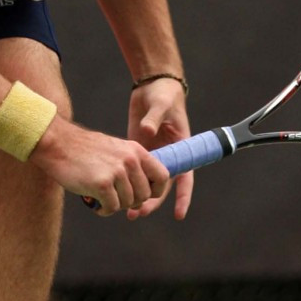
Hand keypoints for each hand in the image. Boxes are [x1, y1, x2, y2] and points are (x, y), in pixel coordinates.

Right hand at [30, 117, 170, 216]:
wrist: (57, 144)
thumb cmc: (83, 150)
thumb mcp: (115, 149)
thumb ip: (131, 166)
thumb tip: (143, 194)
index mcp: (136, 150)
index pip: (162, 176)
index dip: (156, 191)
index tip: (144, 196)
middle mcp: (130, 160)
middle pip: (144, 195)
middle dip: (131, 202)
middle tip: (114, 198)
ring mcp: (117, 172)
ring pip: (128, 204)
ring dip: (115, 206)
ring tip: (102, 198)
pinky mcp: (102, 184)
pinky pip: (112, 208)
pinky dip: (104, 210)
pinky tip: (95, 202)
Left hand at [126, 79, 193, 220]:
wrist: (151, 85)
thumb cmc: (163, 95)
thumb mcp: (161, 105)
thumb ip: (154, 118)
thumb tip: (147, 132)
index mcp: (180, 148)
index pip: (184, 178)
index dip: (182, 197)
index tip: (178, 214)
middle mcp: (166, 155)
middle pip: (161, 186)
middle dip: (152, 202)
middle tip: (139, 213)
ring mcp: (150, 153)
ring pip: (145, 181)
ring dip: (138, 196)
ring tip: (128, 212)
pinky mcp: (136, 148)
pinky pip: (132, 171)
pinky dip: (126, 182)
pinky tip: (115, 193)